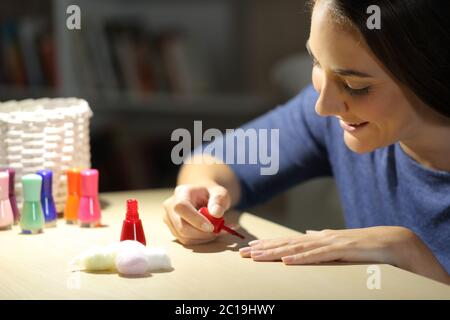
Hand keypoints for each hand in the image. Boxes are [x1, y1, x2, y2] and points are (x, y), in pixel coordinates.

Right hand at [163, 183, 230, 244]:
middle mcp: (171, 205)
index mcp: (182, 192)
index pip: (182, 207)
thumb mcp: (220, 193)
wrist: (202, 197)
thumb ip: (219, 200)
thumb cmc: (211, 194)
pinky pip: (185, 240)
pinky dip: (199, 240)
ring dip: (202, 237)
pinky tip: (207, 233)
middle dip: (202, 233)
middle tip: (218, 231)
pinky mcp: (172, 229)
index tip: (211, 227)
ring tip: (215, 230)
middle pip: (181, 226)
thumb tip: (216, 213)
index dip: (196, 220)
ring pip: (184, 237)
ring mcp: (169, 218)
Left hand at [239, 226, 448, 283]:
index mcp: (318, 238)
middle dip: (263, 249)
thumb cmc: (365, 245)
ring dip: (274, 253)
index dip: (267, 245)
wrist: (392, 241)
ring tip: (256, 257)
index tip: (250, 249)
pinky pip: (318, 256)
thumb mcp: (339, 243)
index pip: (287, 242)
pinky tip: (286, 261)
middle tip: (242, 253)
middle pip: (286, 243)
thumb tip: (307, 233)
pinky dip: (301, 258)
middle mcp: (320, 238)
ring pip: (296, 248)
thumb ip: (322, 239)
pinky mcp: (342, 250)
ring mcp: (330, 242)